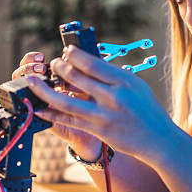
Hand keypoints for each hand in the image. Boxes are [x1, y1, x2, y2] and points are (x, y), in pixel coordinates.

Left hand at [25, 45, 178, 162]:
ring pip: (66, 100)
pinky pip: (69, 120)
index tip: (66, 52)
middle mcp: (113, 96)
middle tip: (52, 63)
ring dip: (45, 90)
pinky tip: (40, 108)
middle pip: (77, 78)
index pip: (92, 63)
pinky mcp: (98, 130)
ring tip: (33, 81)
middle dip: (59, 68)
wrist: (157, 139)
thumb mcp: (134, 85)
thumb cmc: (146, 109)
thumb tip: (86, 63)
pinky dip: (52, 114)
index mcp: (123, 81)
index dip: (74, 56)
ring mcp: (104, 115)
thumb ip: (112, 75)